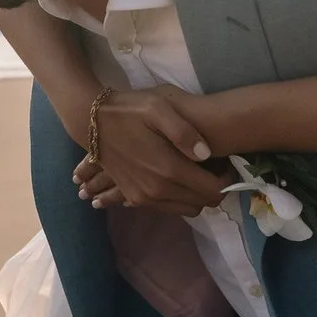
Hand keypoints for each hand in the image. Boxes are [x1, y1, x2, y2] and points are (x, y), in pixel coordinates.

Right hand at [74, 87, 222, 215]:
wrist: (91, 123)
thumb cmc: (129, 110)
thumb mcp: (159, 107)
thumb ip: (185, 132)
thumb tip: (207, 154)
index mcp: (169, 170)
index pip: (212, 191)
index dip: (226, 181)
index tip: (226, 165)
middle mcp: (158, 191)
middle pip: (202, 204)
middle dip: (213, 189)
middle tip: (213, 168)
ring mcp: (144, 198)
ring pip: (186, 209)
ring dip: (195, 195)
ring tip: (195, 172)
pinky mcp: (133, 198)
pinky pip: (166, 208)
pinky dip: (177, 198)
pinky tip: (175, 178)